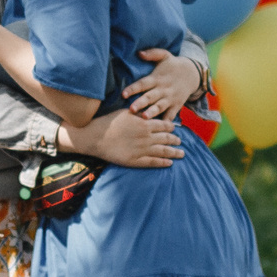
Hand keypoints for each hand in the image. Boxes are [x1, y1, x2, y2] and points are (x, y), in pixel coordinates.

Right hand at [59, 107, 185, 168]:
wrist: (95, 137)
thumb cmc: (108, 122)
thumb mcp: (125, 112)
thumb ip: (139, 113)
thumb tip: (147, 113)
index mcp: (145, 123)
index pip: (165, 125)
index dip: (171, 128)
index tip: (174, 129)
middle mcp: (147, 137)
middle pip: (167, 138)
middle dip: (175, 140)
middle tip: (180, 142)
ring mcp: (142, 149)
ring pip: (164, 151)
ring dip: (175, 152)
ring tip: (182, 154)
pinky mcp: (136, 160)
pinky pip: (154, 162)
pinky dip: (163, 163)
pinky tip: (170, 163)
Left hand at [123, 50, 200, 119]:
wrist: (192, 74)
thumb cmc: (172, 65)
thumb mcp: (165, 56)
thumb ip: (153, 54)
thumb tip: (139, 53)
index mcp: (157, 78)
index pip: (143, 83)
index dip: (133, 88)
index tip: (123, 93)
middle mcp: (163, 89)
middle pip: (150, 97)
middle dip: (141, 103)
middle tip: (131, 109)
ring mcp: (170, 98)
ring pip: (160, 106)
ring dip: (152, 112)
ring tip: (144, 118)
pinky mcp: (176, 105)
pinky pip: (171, 114)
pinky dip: (166, 121)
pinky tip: (159, 127)